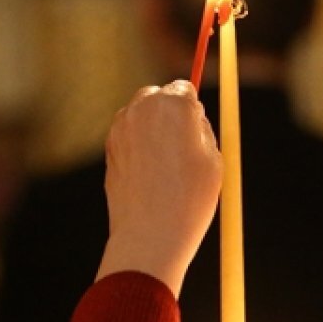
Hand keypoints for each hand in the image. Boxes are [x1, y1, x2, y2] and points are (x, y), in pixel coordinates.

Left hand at [97, 80, 221, 296]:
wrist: (150, 234)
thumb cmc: (189, 198)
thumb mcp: (213, 158)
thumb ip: (201, 129)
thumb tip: (193, 117)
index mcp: (174, 104)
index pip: (185, 87)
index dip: (193, 106)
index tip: (198, 124)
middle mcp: (143, 108)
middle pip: (158, 95)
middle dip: (169, 111)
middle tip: (184, 141)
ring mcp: (121, 127)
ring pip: (140, 115)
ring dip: (152, 128)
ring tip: (167, 165)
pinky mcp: (109, 147)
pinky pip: (128, 136)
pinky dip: (138, 145)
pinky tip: (149, 174)